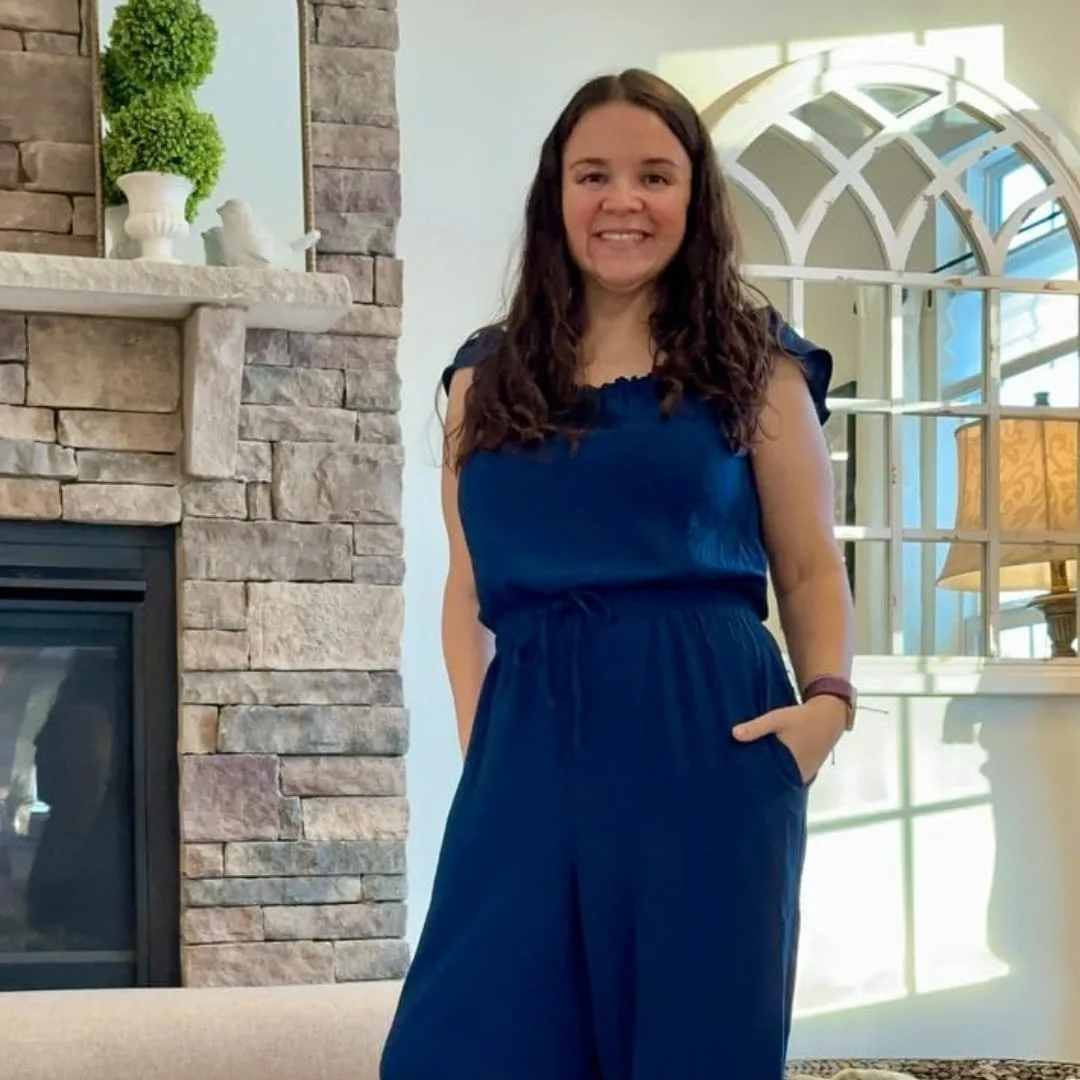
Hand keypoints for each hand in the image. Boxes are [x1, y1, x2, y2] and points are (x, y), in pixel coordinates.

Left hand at [732, 697, 847, 782]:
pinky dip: (779, 774)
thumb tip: (733, 734)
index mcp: (790, 764)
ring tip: (748, 774)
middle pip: (773, 782)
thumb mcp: (777, 718)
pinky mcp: (807, 771)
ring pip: (782, 781)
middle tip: (738, 776)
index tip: (736, 778)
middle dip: (758, 780)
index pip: (766, 780)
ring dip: (769, 777)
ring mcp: (804, 775)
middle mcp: (798, 774)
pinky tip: (767, 768)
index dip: (751, 781)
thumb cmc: (802, 718)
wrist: (829, 717)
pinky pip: (790, 777)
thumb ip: (757, 727)